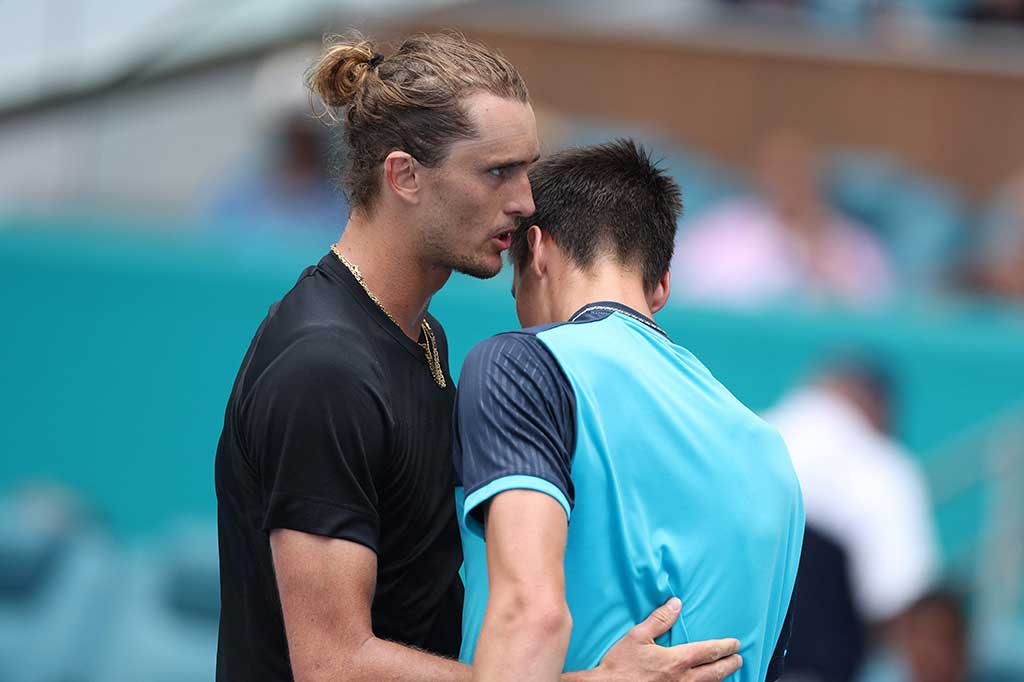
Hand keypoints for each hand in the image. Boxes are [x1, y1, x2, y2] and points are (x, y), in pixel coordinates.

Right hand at [595, 598, 741, 681]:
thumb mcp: (637, 636)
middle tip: (739, 659)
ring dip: (721, 678)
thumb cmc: (621, 665)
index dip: (724, 647)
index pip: (708, 651)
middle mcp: (683, 679)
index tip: (735, 644)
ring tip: (727, 673)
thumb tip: (675, 603)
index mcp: (676, 660)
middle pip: (715, 672)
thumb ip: (659, 619)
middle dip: (729, 664)